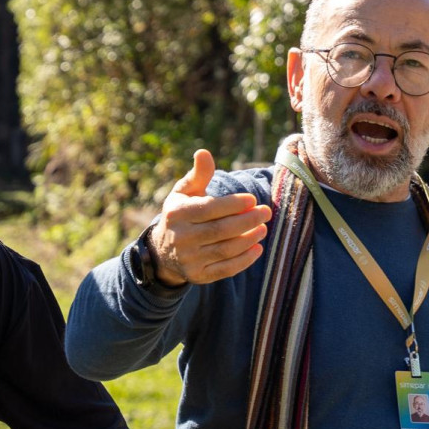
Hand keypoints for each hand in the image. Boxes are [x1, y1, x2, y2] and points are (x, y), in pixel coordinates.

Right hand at [147, 150, 270, 286]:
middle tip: (266, 212)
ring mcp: (189, 260)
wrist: (163, 252)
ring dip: (249, 239)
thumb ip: (198, 174)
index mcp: (177, 214)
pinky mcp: (198, 276)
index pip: (209, 209)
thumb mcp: (185, 192)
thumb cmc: (181, 214)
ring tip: (263, 228)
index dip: (233, 204)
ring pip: (225, 250)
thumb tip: (203, 152)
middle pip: (220, 230)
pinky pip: (225, 269)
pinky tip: (257, 249)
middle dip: (247, 221)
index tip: (252, 198)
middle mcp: (180, 238)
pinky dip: (244, 260)